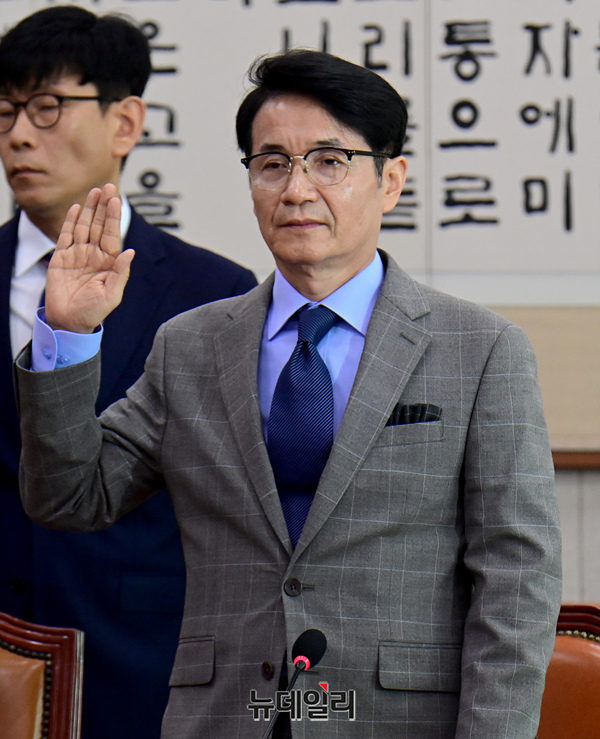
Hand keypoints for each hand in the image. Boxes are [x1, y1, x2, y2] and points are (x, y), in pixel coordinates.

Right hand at [45, 184, 134, 332]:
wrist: (69, 322)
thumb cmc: (94, 312)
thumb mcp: (112, 295)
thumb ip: (121, 273)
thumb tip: (130, 252)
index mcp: (109, 262)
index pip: (112, 234)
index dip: (114, 217)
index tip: (116, 199)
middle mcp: (95, 255)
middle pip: (99, 225)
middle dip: (103, 206)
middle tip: (107, 186)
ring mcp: (78, 255)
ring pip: (84, 226)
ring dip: (89, 209)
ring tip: (94, 191)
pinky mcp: (62, 258)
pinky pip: (67, 236)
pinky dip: (71, 222)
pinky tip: (78, 208)